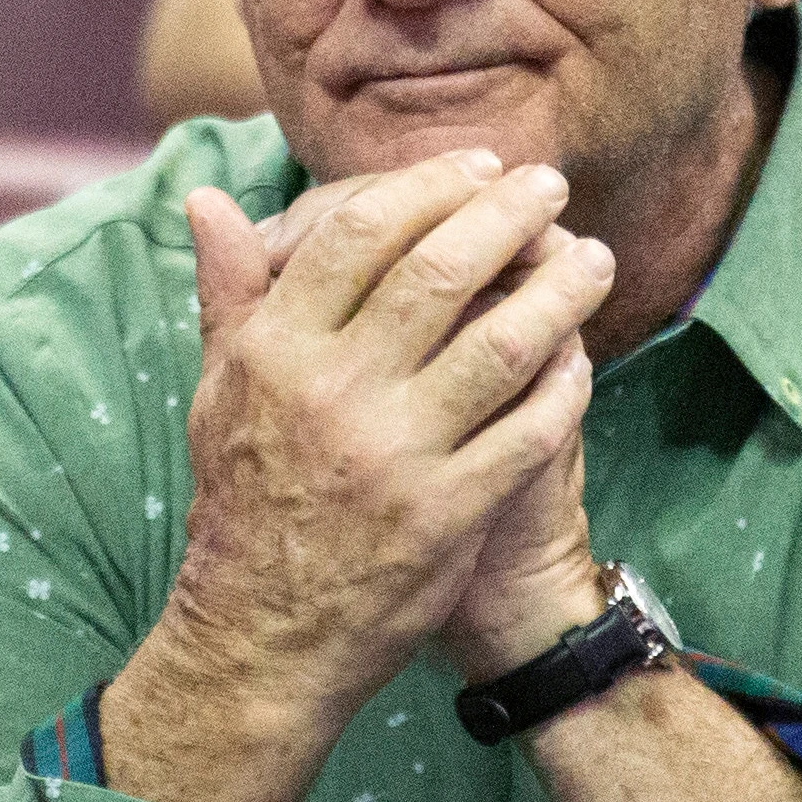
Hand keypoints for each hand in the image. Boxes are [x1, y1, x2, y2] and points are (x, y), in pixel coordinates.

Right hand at [102, 152, 611, 801]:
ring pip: (504, 341)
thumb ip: (229, 294)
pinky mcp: (448, 513)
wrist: (263, 635)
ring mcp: (396, 454)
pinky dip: (566, 382)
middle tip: (550, 186)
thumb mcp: (218, 392)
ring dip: (562, 288)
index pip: (360, 232)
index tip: (477, 166)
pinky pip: (531, 427)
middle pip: (440, 269)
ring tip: (593, 257)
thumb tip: (207, 201)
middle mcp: (334, 393)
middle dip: (508, 214)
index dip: (427, 185)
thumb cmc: (244, 501)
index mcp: (274, 350)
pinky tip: (580, 355)